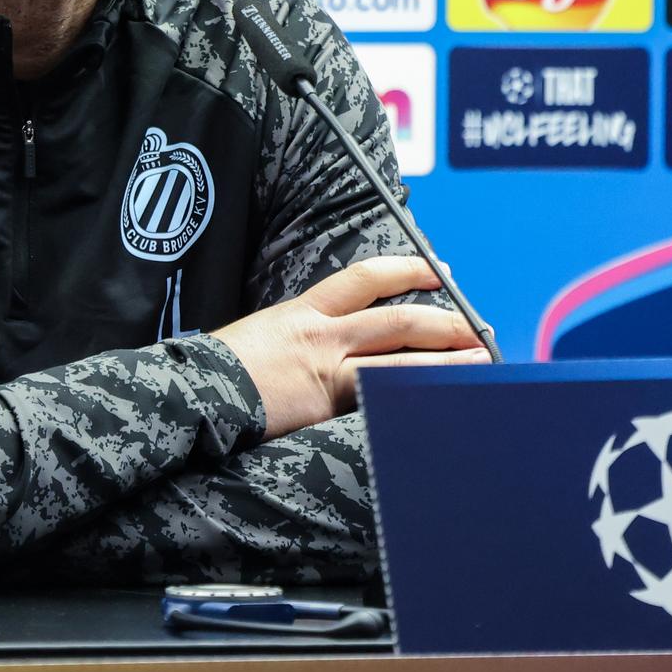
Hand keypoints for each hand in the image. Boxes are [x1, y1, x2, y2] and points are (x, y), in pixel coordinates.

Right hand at [208, 256, 488, 440]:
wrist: (193, 391)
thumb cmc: (217, 370)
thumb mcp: (258, 338)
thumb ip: (293, 338)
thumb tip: (318, 348)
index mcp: (304, 312)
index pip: (366, 278)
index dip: (408, 269)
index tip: (438, 269)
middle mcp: (323, 333)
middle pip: (398, 317)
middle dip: (444, 319)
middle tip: (475, 324)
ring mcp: (328, 368)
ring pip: (400, 355)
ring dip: (446, 359)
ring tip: (478, 362)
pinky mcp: (327, 403)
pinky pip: (380, 395)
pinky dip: (412, 396)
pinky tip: (438, 403)